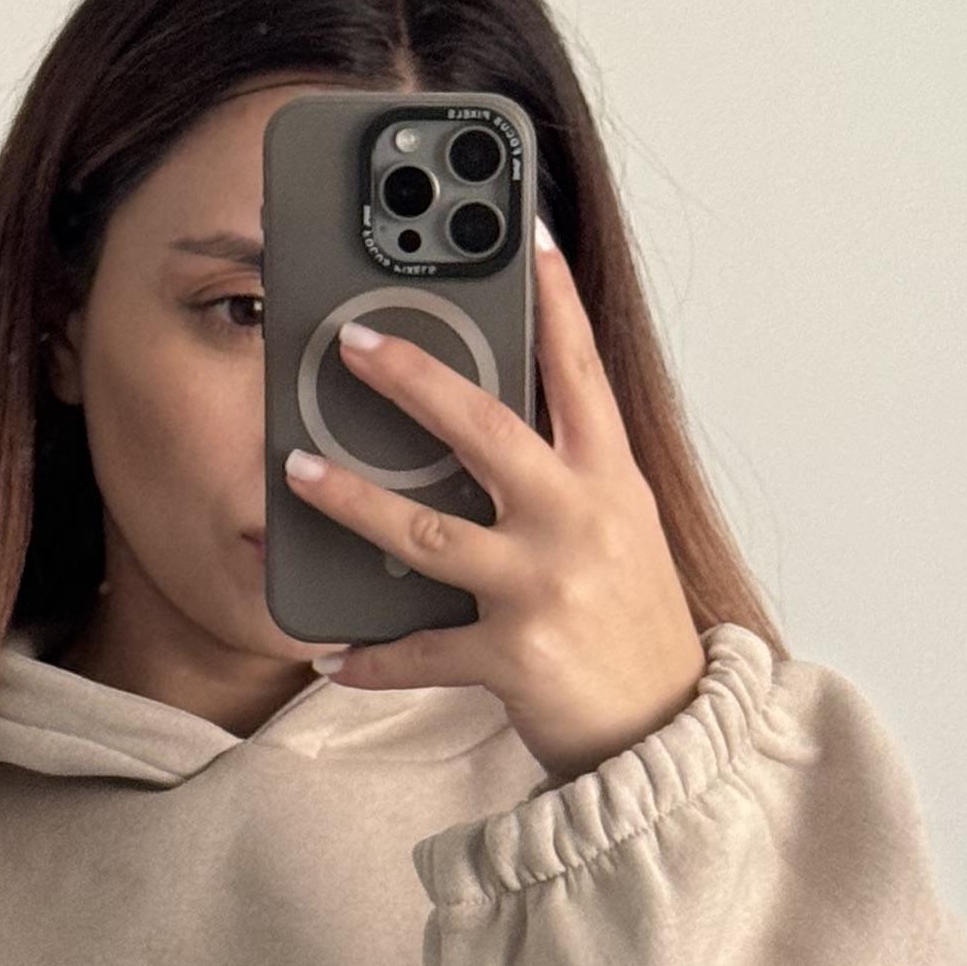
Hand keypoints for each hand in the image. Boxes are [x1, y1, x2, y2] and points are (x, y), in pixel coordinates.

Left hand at [284, 220, 707, 786]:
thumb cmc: (630, 621)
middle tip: (353, 343)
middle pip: (485, 430)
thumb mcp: (620, 529)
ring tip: (300, 469)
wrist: (667, 729)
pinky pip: (421, 649)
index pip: (580, 373)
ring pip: (427, 532)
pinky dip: (370, 656)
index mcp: (610, 481)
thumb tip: (489, 418)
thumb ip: (568, 472)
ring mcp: (546, 587)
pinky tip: (327, 651)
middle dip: (413, 379)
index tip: (529, 236)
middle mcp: (580, 522)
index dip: (557, 302)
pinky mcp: (515, 655)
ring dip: (353, 500)